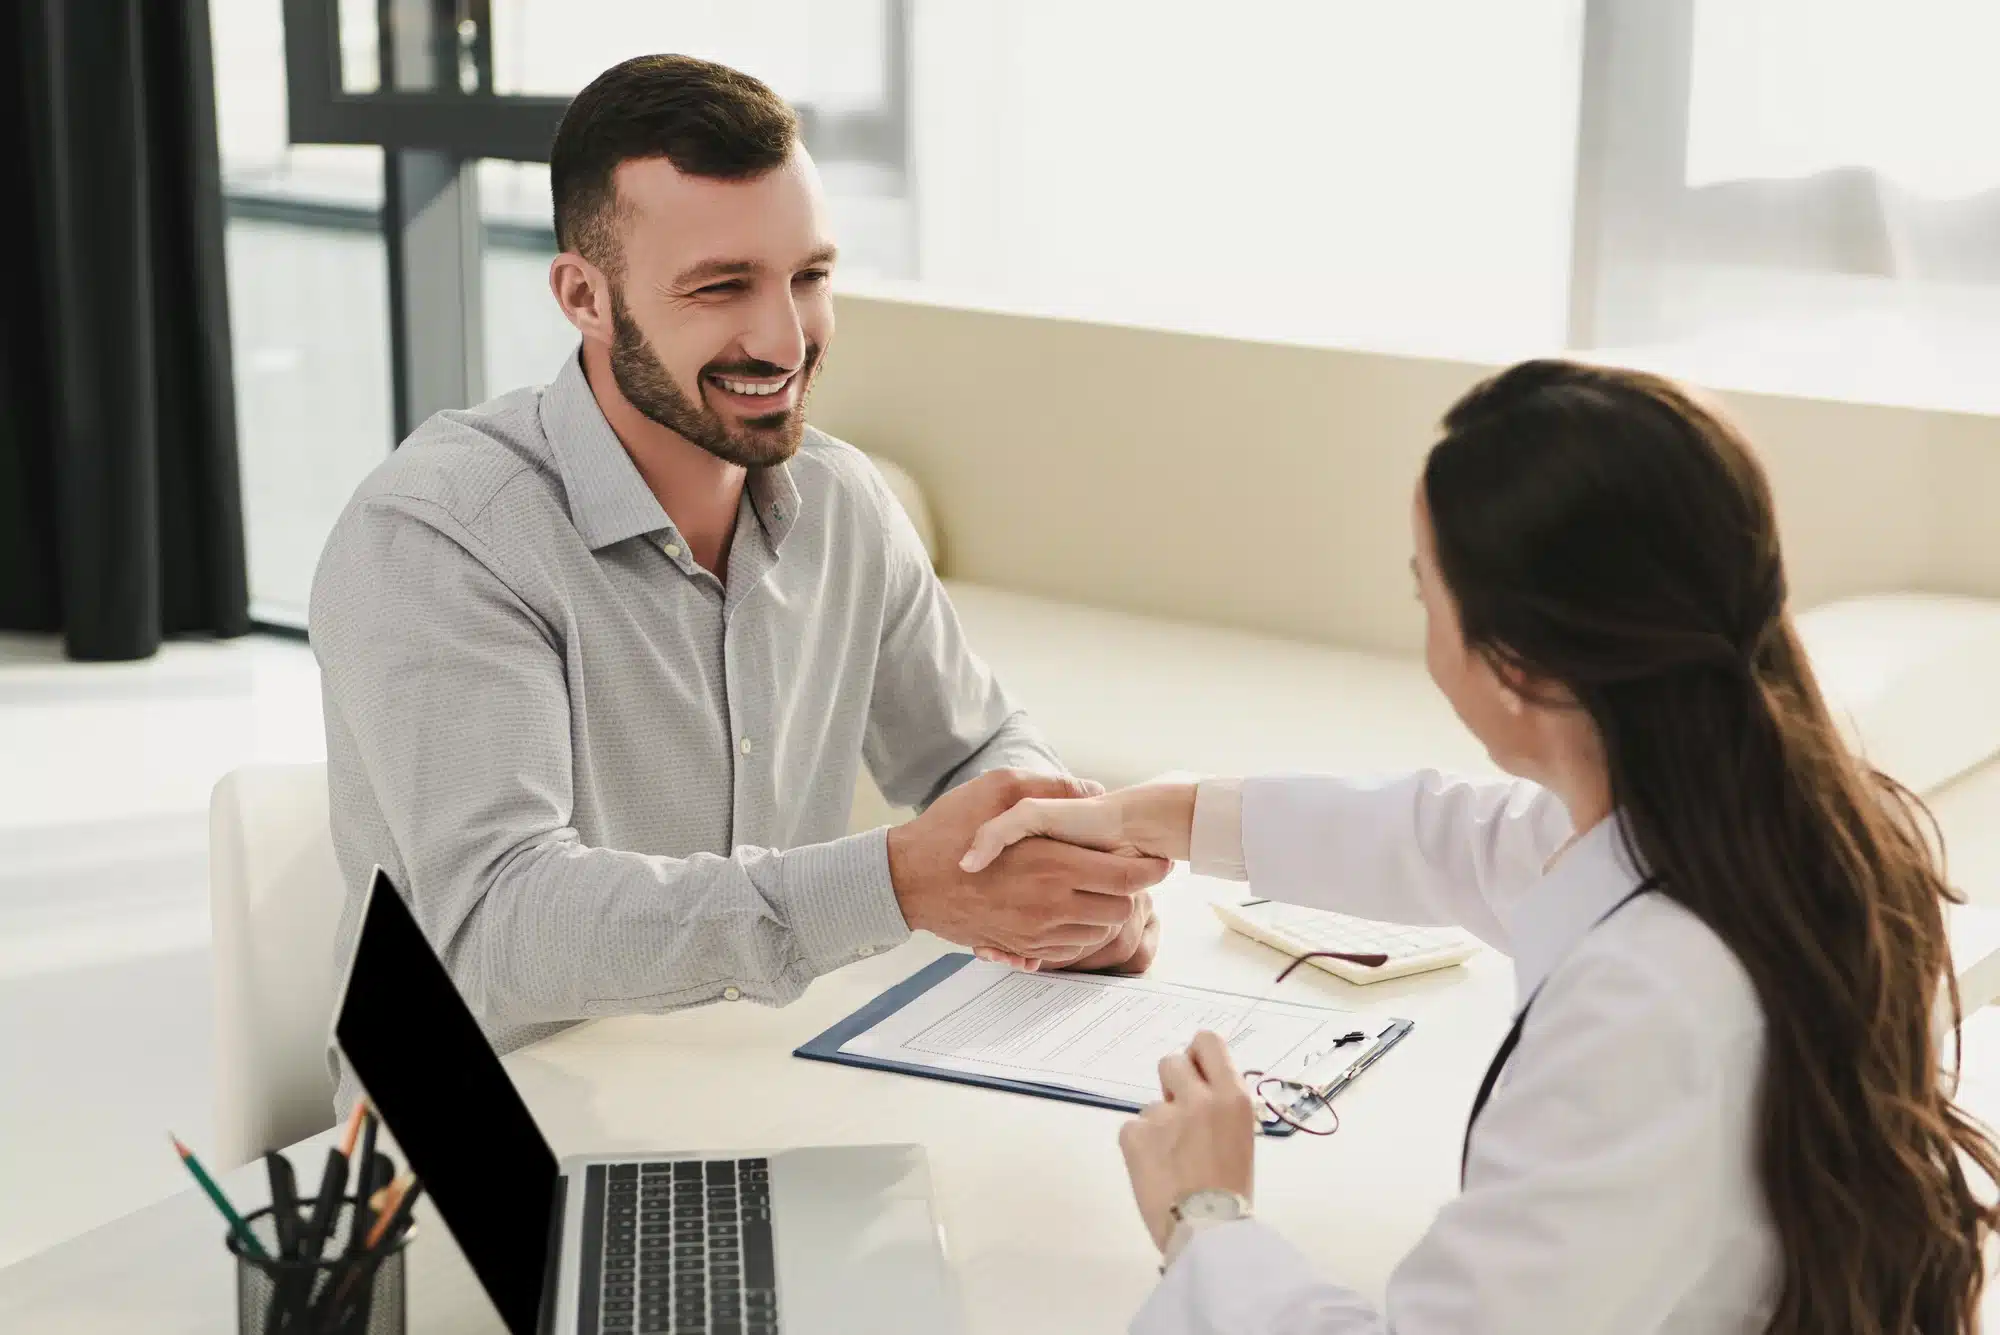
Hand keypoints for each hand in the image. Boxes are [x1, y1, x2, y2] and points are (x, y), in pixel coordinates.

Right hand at [888, 770, 1170, 963]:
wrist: (906, 880)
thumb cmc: (949, 829)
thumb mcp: (998, 789)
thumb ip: (1052, 788)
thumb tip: (1093, 790)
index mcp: (1052, 863)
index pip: (1127, 876)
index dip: (1152, 870)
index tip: (1159, 860)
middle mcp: (1051, 904)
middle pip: (1121, 909)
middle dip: (1130, 891)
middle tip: (1124, 871)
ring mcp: (1037, 931)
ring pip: (1099, 932)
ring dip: (1105, 911)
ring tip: (1095, 887)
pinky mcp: (1021, 946)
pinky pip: (1070, 949)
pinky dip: (1080, 931)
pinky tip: (1070, 907)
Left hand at [1118, 1031, 1257, 1251]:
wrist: (1209, 1231)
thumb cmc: (1232, 1189)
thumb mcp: (1240, 1135)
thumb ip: (1220, 1105)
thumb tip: (1199, 1089)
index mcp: (1232, 1096)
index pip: (1206, 1041)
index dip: (1197, 1055)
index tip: (1197, 1073)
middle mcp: (1198, 1097)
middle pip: (1171, 1062)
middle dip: (1173, 1086)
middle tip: (1180, 1117)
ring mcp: (1163, 1115)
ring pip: (1152, 1103)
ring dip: (1158, 1122)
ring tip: (1172, 1158)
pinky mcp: (1134, 1135)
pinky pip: (1133, 1129)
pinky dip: (1140, 1146)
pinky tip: (1155, 1170)